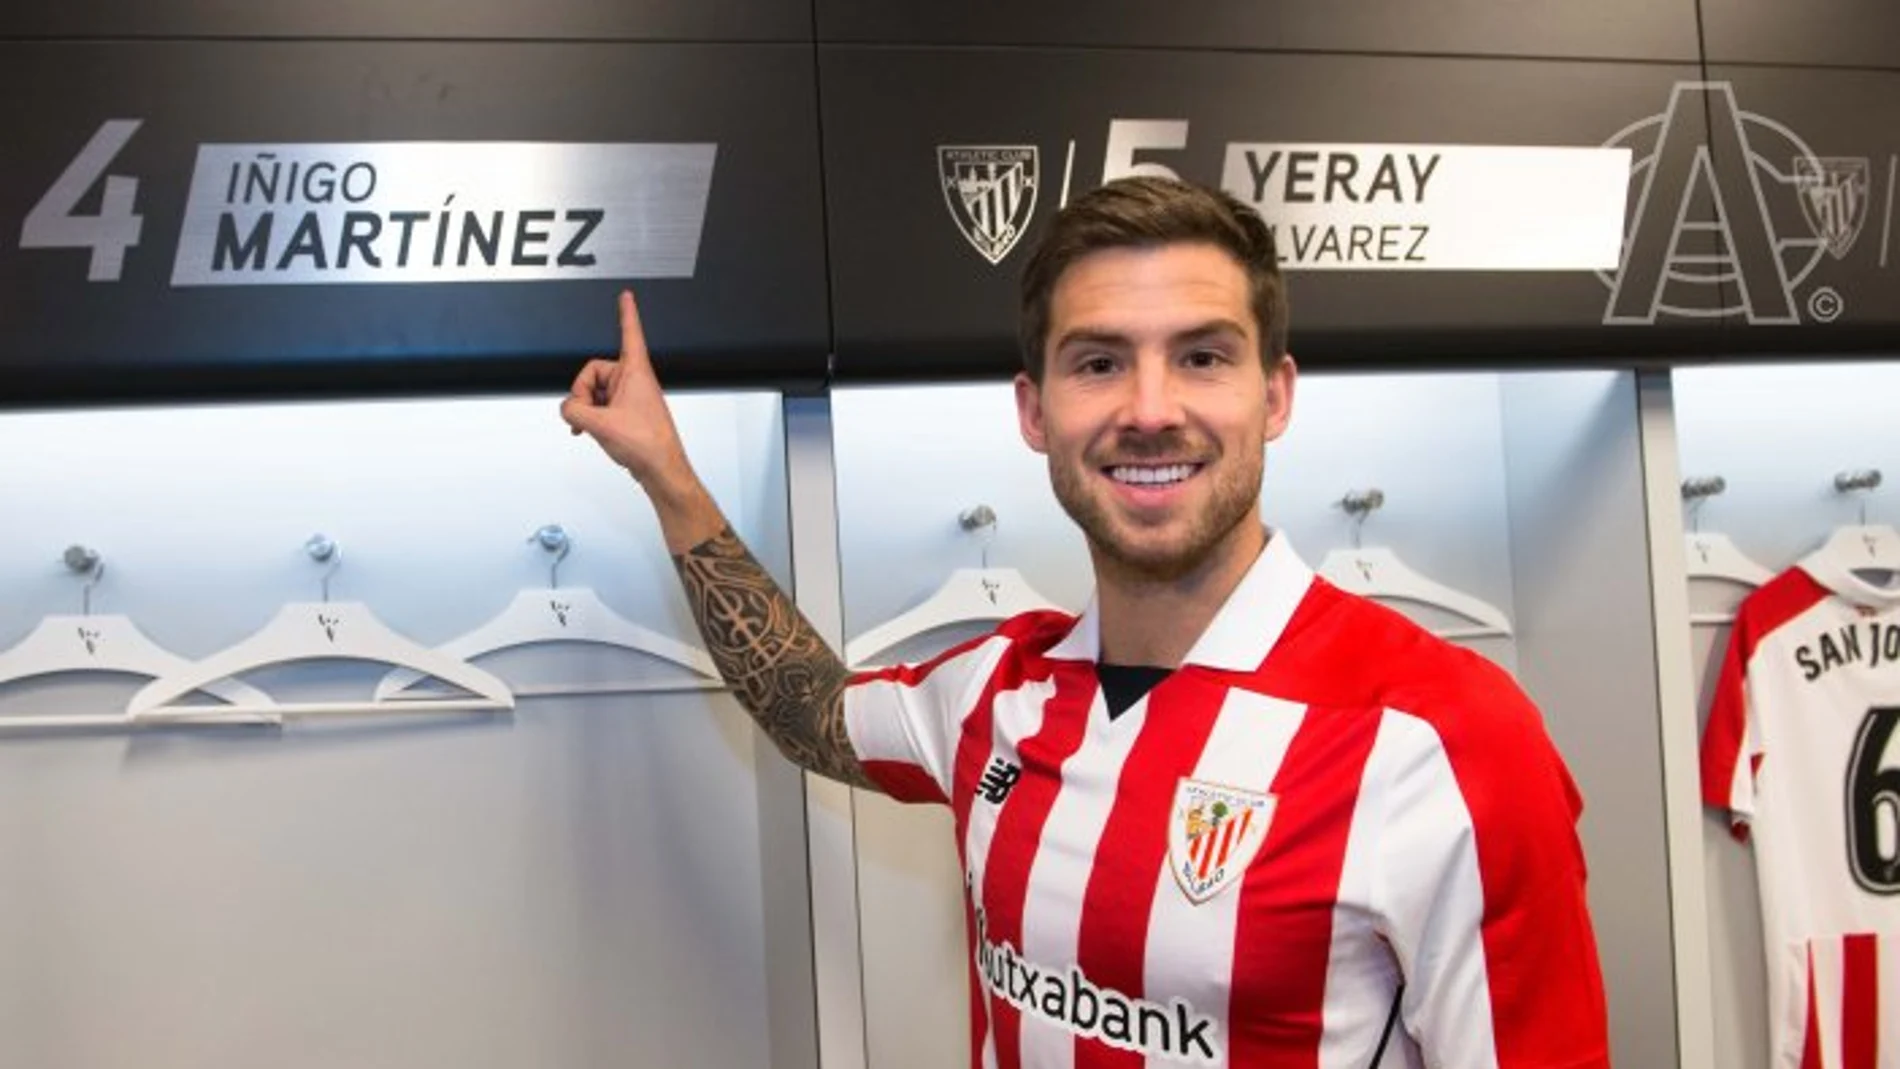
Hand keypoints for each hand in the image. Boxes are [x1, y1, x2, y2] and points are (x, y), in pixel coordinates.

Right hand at [561, 290, 694, 495]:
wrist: (662, 469)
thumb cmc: (647, 444)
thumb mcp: (600, 424)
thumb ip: (573, 410)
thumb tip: (566, 408)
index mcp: (635, 371)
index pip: (630, 333)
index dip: (626, 313)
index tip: (626, 296)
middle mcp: (634, 380)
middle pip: (594, 372)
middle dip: (583, 393)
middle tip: (587, 415)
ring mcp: (631, 397)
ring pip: (595, 392)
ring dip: (587, 409)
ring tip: (594, 428)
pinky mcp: (628, 412)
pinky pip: (601, 406)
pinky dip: (591, 417)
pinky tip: (588, 431)